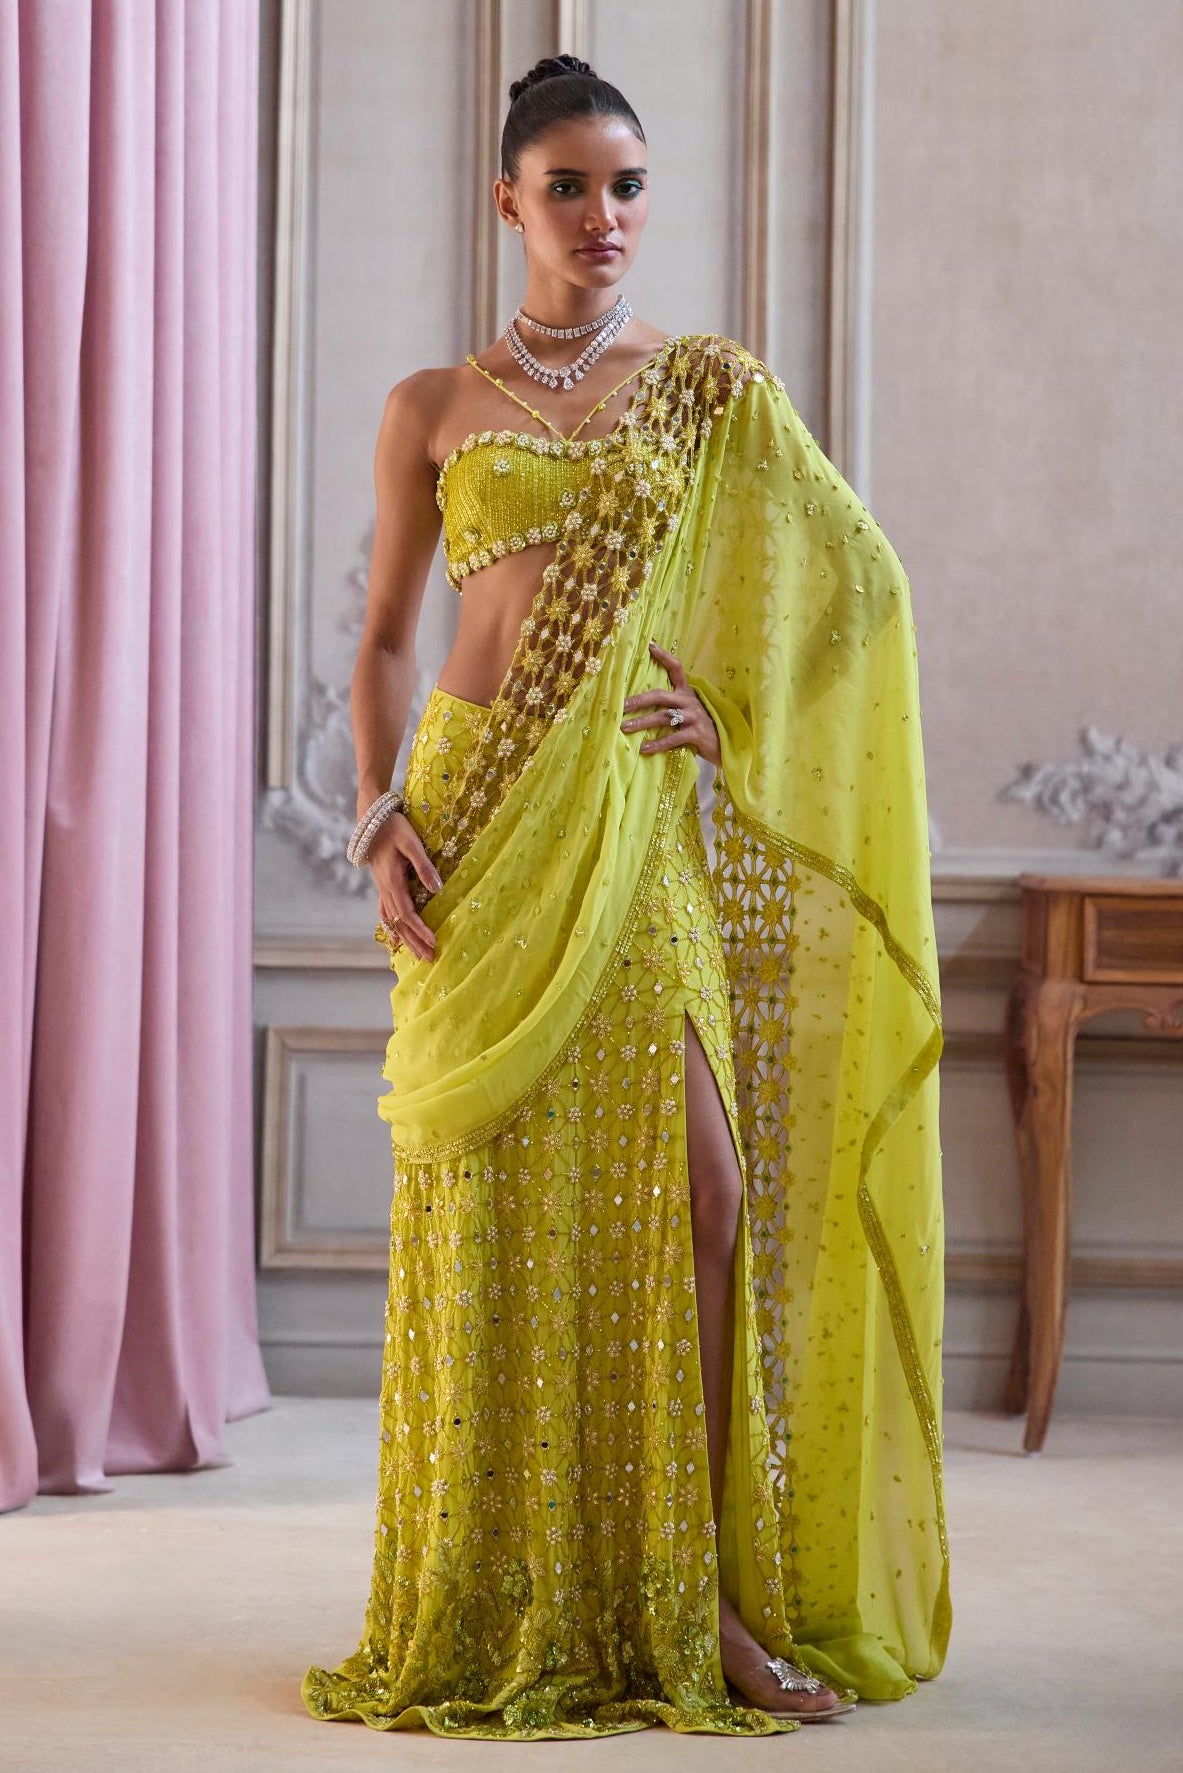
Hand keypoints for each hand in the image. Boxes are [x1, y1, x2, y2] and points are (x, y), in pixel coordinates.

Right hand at [367, 810, 441, 962]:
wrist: (371, 818)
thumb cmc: (394, 827)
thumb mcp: (412, 843)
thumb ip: (424, 866)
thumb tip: (437, 890)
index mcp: (392, 882)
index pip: (407, 914)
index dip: (420, 930)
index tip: (433, 942)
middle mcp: (385, 889)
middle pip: (400, 923)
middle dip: (415, 942)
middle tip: (430, 959)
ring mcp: (381, 888)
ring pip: (393, 920)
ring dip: (406, 938)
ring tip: (417, 954)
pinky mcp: (381, 885)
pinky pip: (385, 912)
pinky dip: (392, 927)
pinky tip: (396, 937)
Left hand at [619, 640, 720, 768]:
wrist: (724, 744)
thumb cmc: (700, 726)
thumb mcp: (688, 710)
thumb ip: (672, 704)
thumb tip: (642, 703)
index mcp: (686, 693)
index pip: (676, 668)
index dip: (664, 656)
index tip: (650, 645)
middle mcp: (689, 701)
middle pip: (660, 696)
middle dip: (639, 700)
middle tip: (621, 706)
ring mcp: (693, 717)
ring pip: (663, 717)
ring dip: (642, 722)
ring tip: (625, 728)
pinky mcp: (696, 734)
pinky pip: (673, 738)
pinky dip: (657, 744)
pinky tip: (644, 748)